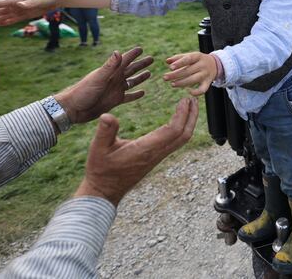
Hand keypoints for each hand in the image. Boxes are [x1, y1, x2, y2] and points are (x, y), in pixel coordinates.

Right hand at [0, 0, 58, 27]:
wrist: (54, 0)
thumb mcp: (37, 1)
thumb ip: (27, 3)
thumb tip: (18, 4)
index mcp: (15, 1)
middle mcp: (15, 6)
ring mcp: (19, 10)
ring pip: (3, 16)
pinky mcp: (24, 15)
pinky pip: (12, 19)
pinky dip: (5, 22)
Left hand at [56, 47, 153, 123]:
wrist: (73, 109)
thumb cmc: (83, 91)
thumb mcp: (98, 78)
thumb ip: (109, 66)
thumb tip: (119, 52)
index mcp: (111, 71)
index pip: (125, 60)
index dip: (133, 54)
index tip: (141, 48)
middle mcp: (115, 79)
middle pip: (131, 69)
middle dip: (141, 64)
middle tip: (152, 58)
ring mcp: (115, 89)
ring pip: (132, 82)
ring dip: (140, 77)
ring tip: (149, 73)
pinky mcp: (115, 100)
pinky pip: (129, 96)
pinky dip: (136, 95)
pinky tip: (143, 92)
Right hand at [73, 97, 198, 205]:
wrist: (104, 192)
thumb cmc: (101, 170)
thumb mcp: (97, 149)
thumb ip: (104, 131)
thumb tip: (106, 115)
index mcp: (145, 150)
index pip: (172, 132)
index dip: (181, 115)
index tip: (184, 100)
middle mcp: (155, 154)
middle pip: (183, 136)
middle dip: (191, 116)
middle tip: (193, 99)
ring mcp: (158, 157)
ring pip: (181, 140)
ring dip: (188, 122)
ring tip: (189, 106)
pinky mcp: (156, 158)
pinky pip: (175, 143)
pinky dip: (181, 129)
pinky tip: (178, 120)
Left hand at [163, 51, 217, 95]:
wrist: (215, 64)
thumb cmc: (198, 60)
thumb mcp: (190, 55)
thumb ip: (178, 57)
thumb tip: (167, 61)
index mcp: (197, 56)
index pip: (188, 59)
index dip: (179, 63)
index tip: (170, 67)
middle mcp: (202, 65)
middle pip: (189, 70)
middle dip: (176, 75)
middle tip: (165, 77)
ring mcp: (206, 74)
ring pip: (194, 79)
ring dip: (182, 83)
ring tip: (172, 84)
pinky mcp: (208, 82)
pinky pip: (203, 89)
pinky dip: (197, 92)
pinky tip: (189, 92)